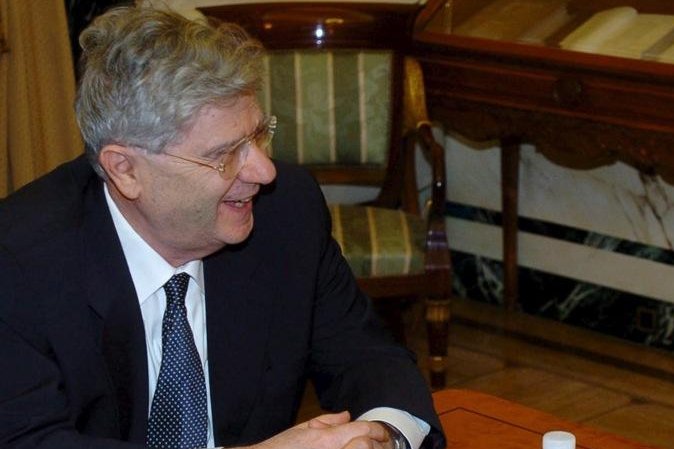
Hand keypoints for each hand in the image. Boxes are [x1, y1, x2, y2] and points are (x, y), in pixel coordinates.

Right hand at [252, 411, 390, 448]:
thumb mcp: (301, 430)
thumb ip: (327, 422)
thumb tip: (346, 416)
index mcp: (328, 440)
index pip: (364, 430)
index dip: (378, 430)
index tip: (383, 433)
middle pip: (368, 446)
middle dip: (378, 443)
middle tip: (383, 442)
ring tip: (373, 447)